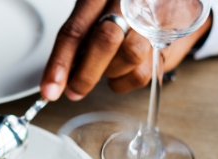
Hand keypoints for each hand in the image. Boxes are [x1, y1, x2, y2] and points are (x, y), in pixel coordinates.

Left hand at [40, 0, 211, 100]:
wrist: (163, 2)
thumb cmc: (121, 9)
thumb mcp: (92, 12)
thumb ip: (78, 38)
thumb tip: (60, 75)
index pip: (75, 30)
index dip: (60, 63)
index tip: (50, 90)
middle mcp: (129, 2)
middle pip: (105, 40)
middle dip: (86, 74)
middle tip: (74, 90)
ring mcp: (152, 19)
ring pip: (129, 55)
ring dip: (111, 73)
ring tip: (106, 69)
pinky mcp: (167, 40)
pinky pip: (143, 71)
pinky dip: (125, 80)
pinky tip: (120, 71)